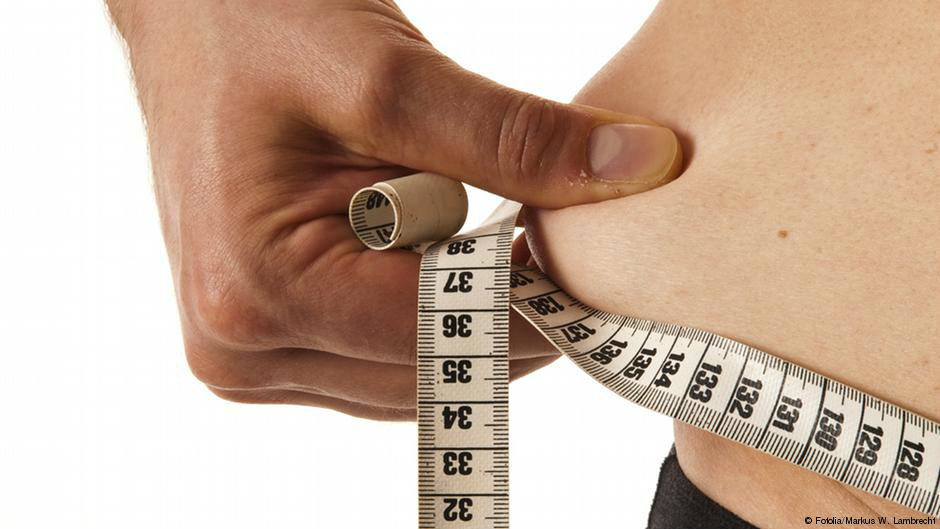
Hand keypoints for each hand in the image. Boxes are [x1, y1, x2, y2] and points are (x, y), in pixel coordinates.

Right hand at [107, 0, 681, 419]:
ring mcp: (246, 354)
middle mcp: (238, 348)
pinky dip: (419, 312)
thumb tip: (641, 167)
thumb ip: (517, 138)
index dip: (534, 305)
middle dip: (494, 310)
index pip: (440, 338)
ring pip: (406, 377)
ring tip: (456, 215)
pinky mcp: (262, 341)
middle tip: (540, 231)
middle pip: (426, 371)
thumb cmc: (260, 27)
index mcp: (258, 293)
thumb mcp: (391, 75)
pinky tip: (420, 241)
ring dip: (455, 310)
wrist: (189, 21)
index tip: (594, 262)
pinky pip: (374, 360)